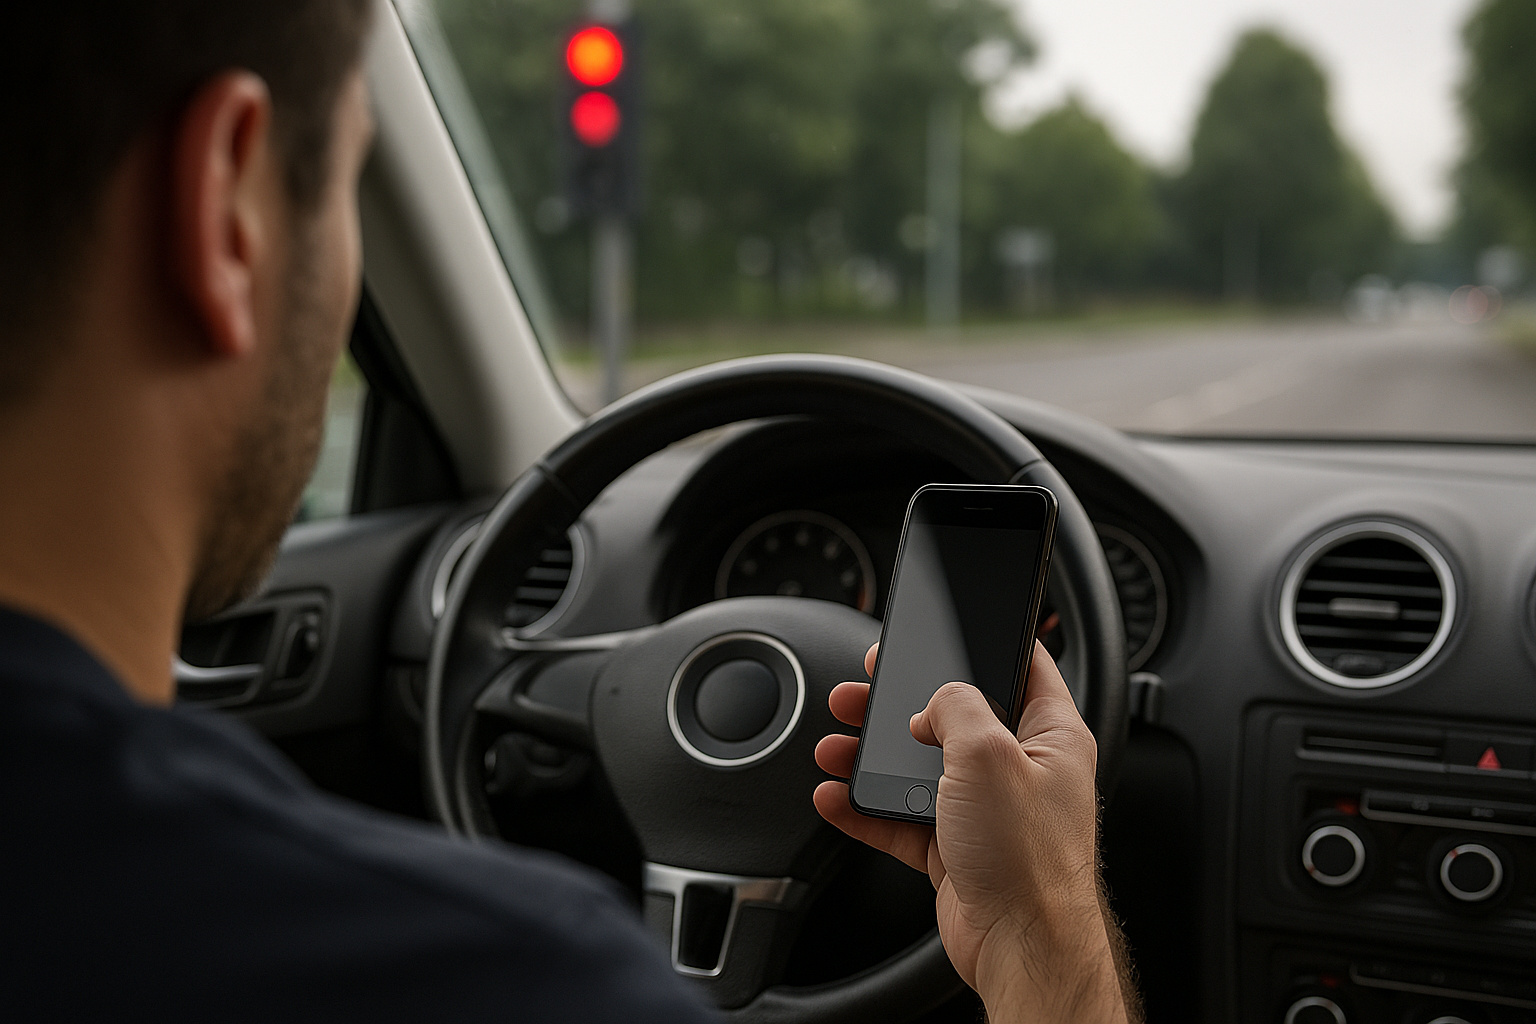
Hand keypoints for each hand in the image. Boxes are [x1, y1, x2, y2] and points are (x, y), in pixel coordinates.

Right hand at [812, 642, 1136, 1023]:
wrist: (1022, 948)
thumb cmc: (1029, 859)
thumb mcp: (988, 753)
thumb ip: (955, 706)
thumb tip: (932, 702)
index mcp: (1051, 735)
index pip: (1025, 667)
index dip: (981, 645)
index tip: (941, 632)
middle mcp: (1021, 769)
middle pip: (954, 717)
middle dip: (901, 703)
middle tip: (864, 689)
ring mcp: (987, 811)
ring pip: (920, 768)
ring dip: (872, 755)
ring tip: (836, 743)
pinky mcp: (956, 849)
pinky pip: (901, 818)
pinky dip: (865, 808)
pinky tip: (836, 797)